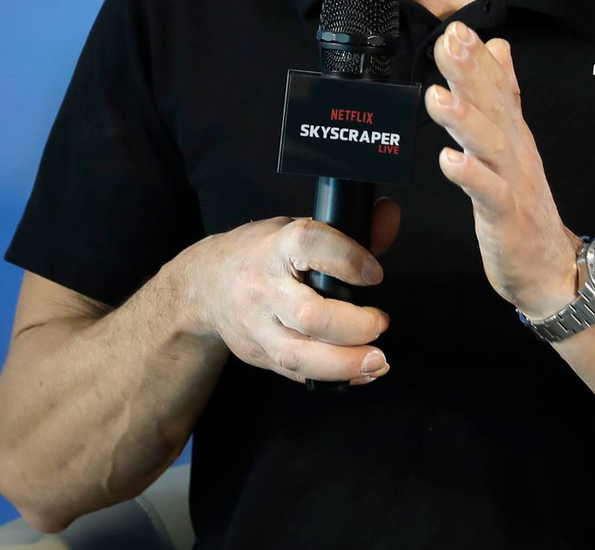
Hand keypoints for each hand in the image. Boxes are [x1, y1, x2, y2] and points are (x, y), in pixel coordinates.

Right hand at [179, 197, 399, 384]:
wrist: (205, 286)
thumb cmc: (261, 252)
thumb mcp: (296, 228)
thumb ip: (348, 228)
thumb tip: (390, 215)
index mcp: (276, 246)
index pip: (309, 245)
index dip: (346, 258)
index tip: (375, 273)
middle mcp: (263, 288)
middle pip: (308, 315)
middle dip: (353, 325)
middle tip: (381, 322)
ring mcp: (258, 326)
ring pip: (299, 354)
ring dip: (345, 363)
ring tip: (378, 360)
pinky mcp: (259, 354)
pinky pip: (298, 373)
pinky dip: (336, 377)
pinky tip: (362, 372)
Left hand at [427, 21, 578, 317]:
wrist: (551, 268)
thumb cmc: (523, 205)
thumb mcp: (512, 143)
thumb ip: (502, 96)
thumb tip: (498, 47)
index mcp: (512, 134)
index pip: (497, 88)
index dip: (478, 59)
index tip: (457, 29)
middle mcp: (515, 152)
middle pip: (494, 106)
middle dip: (471, 73)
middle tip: (451, 42)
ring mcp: (513, 184)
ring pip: (491, 145)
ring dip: (466, 120)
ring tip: (439, 97)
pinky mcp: (507, 218)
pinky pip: (489, 195)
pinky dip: (470, 176)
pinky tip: (450, 160)